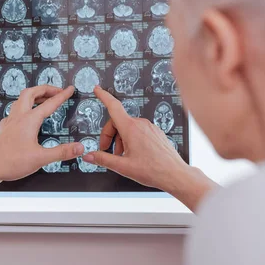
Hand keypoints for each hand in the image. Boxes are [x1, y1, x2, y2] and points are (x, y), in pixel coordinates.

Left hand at [0, 85, 83, 181]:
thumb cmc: (11, 162)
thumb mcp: (41, 158)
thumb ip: (61, 152)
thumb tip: (79, 148)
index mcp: (29, 120)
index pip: (49, 103)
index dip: (62, 95)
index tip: (70, 89)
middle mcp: (19, 117)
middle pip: (31, 93)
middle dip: (45, 89)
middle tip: (56, 91)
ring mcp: (10, 121)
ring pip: (21, 100)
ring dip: (33, 95)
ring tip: (43, 99)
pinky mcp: (5, 128)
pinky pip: (14, 111)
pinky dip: (23, 107)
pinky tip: (25, 115)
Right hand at [82, 86, 216, 211]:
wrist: (175, 175)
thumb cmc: (153, 170)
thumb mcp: (123, 166)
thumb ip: (103, 159)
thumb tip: (89, 156)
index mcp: (131, 129)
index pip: (113, 106)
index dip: (103, 96)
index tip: (97, 90)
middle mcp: (141, 124)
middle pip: (117, 122)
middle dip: (109, 135)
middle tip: (106, 150)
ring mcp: (150, 127)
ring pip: (127, 128)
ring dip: (120, 140)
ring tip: (122, 156)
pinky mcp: (155, 132)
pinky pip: (138, 131)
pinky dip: (130, 140)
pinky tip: (133, 154)